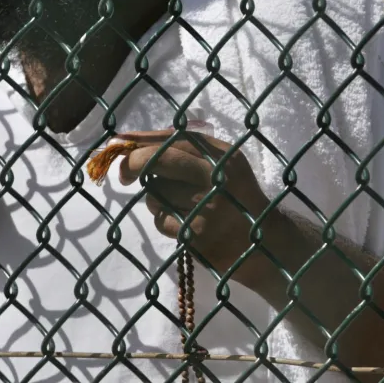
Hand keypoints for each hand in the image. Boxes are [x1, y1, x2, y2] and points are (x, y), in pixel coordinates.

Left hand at [116, 129, 269, 274]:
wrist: (264, 243)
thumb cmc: (236, 199)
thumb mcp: (223, 166)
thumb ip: (185, 149)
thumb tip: (129, 138)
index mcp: (224, 155)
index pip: (174, 139)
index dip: (141, 141)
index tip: (119, 144)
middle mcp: (218, 176)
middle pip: (161, 160)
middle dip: (134, 164)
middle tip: (124, 174)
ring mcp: (208, 206)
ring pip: (156, 194)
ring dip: (156, 200)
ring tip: (181, 206)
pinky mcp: (198, 233)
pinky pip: (161, 220)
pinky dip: (165, 222)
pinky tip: (185, 225)